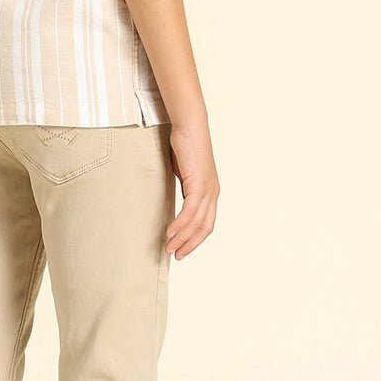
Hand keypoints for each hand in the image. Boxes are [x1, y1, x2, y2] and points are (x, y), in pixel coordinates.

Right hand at [164, 119, 218, 258]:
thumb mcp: (183, 171)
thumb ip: (182, 186)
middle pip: (204, 227)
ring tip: (168, 248)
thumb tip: (173, 197)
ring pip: (196, 222)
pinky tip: (170, 232)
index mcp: (210, 192)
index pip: (206, 223)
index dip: (194, 238)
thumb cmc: (184, 145)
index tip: (181, 248)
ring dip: (182, 238)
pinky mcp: (199, 184)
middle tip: (175, 255)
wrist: (189, 126)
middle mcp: (212, 193)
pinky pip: (190, 211)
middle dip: (189, 244)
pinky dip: (180, 224)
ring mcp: (207, 189)